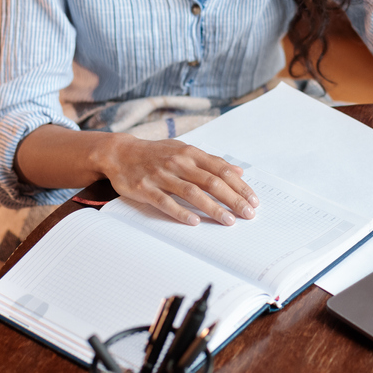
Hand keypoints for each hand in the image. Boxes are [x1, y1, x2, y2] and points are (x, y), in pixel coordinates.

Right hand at [94, 136, 259, 226]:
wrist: (119, 153)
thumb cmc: (156, 153)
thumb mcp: (184, 150)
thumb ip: (211, 161)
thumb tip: (238, 171)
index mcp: (190, 153)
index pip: (221, 169)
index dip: (239, 185)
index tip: (253, 200)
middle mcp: (178, 162)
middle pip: (211, 182)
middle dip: (232, 199)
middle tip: (247, 214)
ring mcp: (161, 175)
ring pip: (192, 193)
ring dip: (212, 208)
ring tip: (228, 221)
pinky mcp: (145, 188)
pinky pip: (165, 202)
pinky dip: (181, 212)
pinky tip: (195, 222)